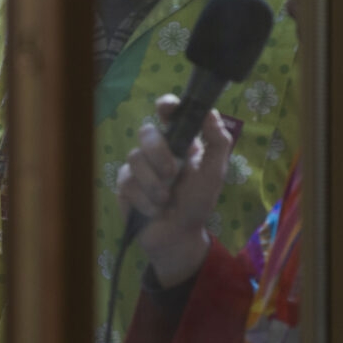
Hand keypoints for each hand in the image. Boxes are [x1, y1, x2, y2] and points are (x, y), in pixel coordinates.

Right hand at [115, 96, 232, 287]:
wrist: (177, 237)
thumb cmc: (197, 204)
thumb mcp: (214, 174)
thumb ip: (218, 143)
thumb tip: (210, 112)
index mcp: (180, 142)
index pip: (168, 113)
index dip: (165, 105)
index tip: (166, 109)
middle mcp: (156, 150)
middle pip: (146, 132)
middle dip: (158, 153)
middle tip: (171, 174)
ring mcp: (138, 167)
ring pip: (134, 158)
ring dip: (153, 184)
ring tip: (165, 201)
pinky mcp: (125, 185)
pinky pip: (127, 182)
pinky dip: (144, 199)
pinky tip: (153, 210)